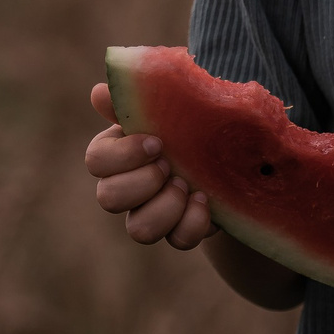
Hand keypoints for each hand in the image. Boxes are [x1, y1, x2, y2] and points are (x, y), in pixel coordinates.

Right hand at [86, 83, 214, 249]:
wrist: (237, 148)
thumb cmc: (194, 119)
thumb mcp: (175, 102)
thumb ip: (139, 96)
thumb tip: (98, 92)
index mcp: (122, 151)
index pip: (96, 161)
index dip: (122, 156)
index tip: (157, 142)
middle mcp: (130, 186)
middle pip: (109, 199)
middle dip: (142, 183)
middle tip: (170, 165)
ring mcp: (154, 211)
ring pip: (139, 230)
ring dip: (165, 208)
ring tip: (188, 185)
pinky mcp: (182, 228)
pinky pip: (178, 241)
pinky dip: (193, 223)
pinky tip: (206, 199)